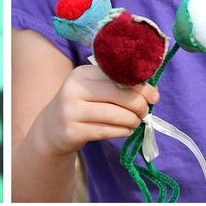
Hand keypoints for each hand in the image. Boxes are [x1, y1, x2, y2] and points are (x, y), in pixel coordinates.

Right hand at [34, 65, 158, 156]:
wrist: (52, 128)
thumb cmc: (82, 105)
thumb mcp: (94, 89)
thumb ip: (119, 87)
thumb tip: (153, 93)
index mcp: (82, 74)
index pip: (117, 75)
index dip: (140, 86)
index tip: (153, 96)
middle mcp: (74, 89)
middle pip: (117, 94)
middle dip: (138, 105)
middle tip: (144, 112)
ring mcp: (71, 111)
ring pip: (114, 115)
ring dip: (132, 120)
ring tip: (135, 122)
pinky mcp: (72, 131)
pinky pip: (106, 131)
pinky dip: (122, 131)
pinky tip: (125, 130)